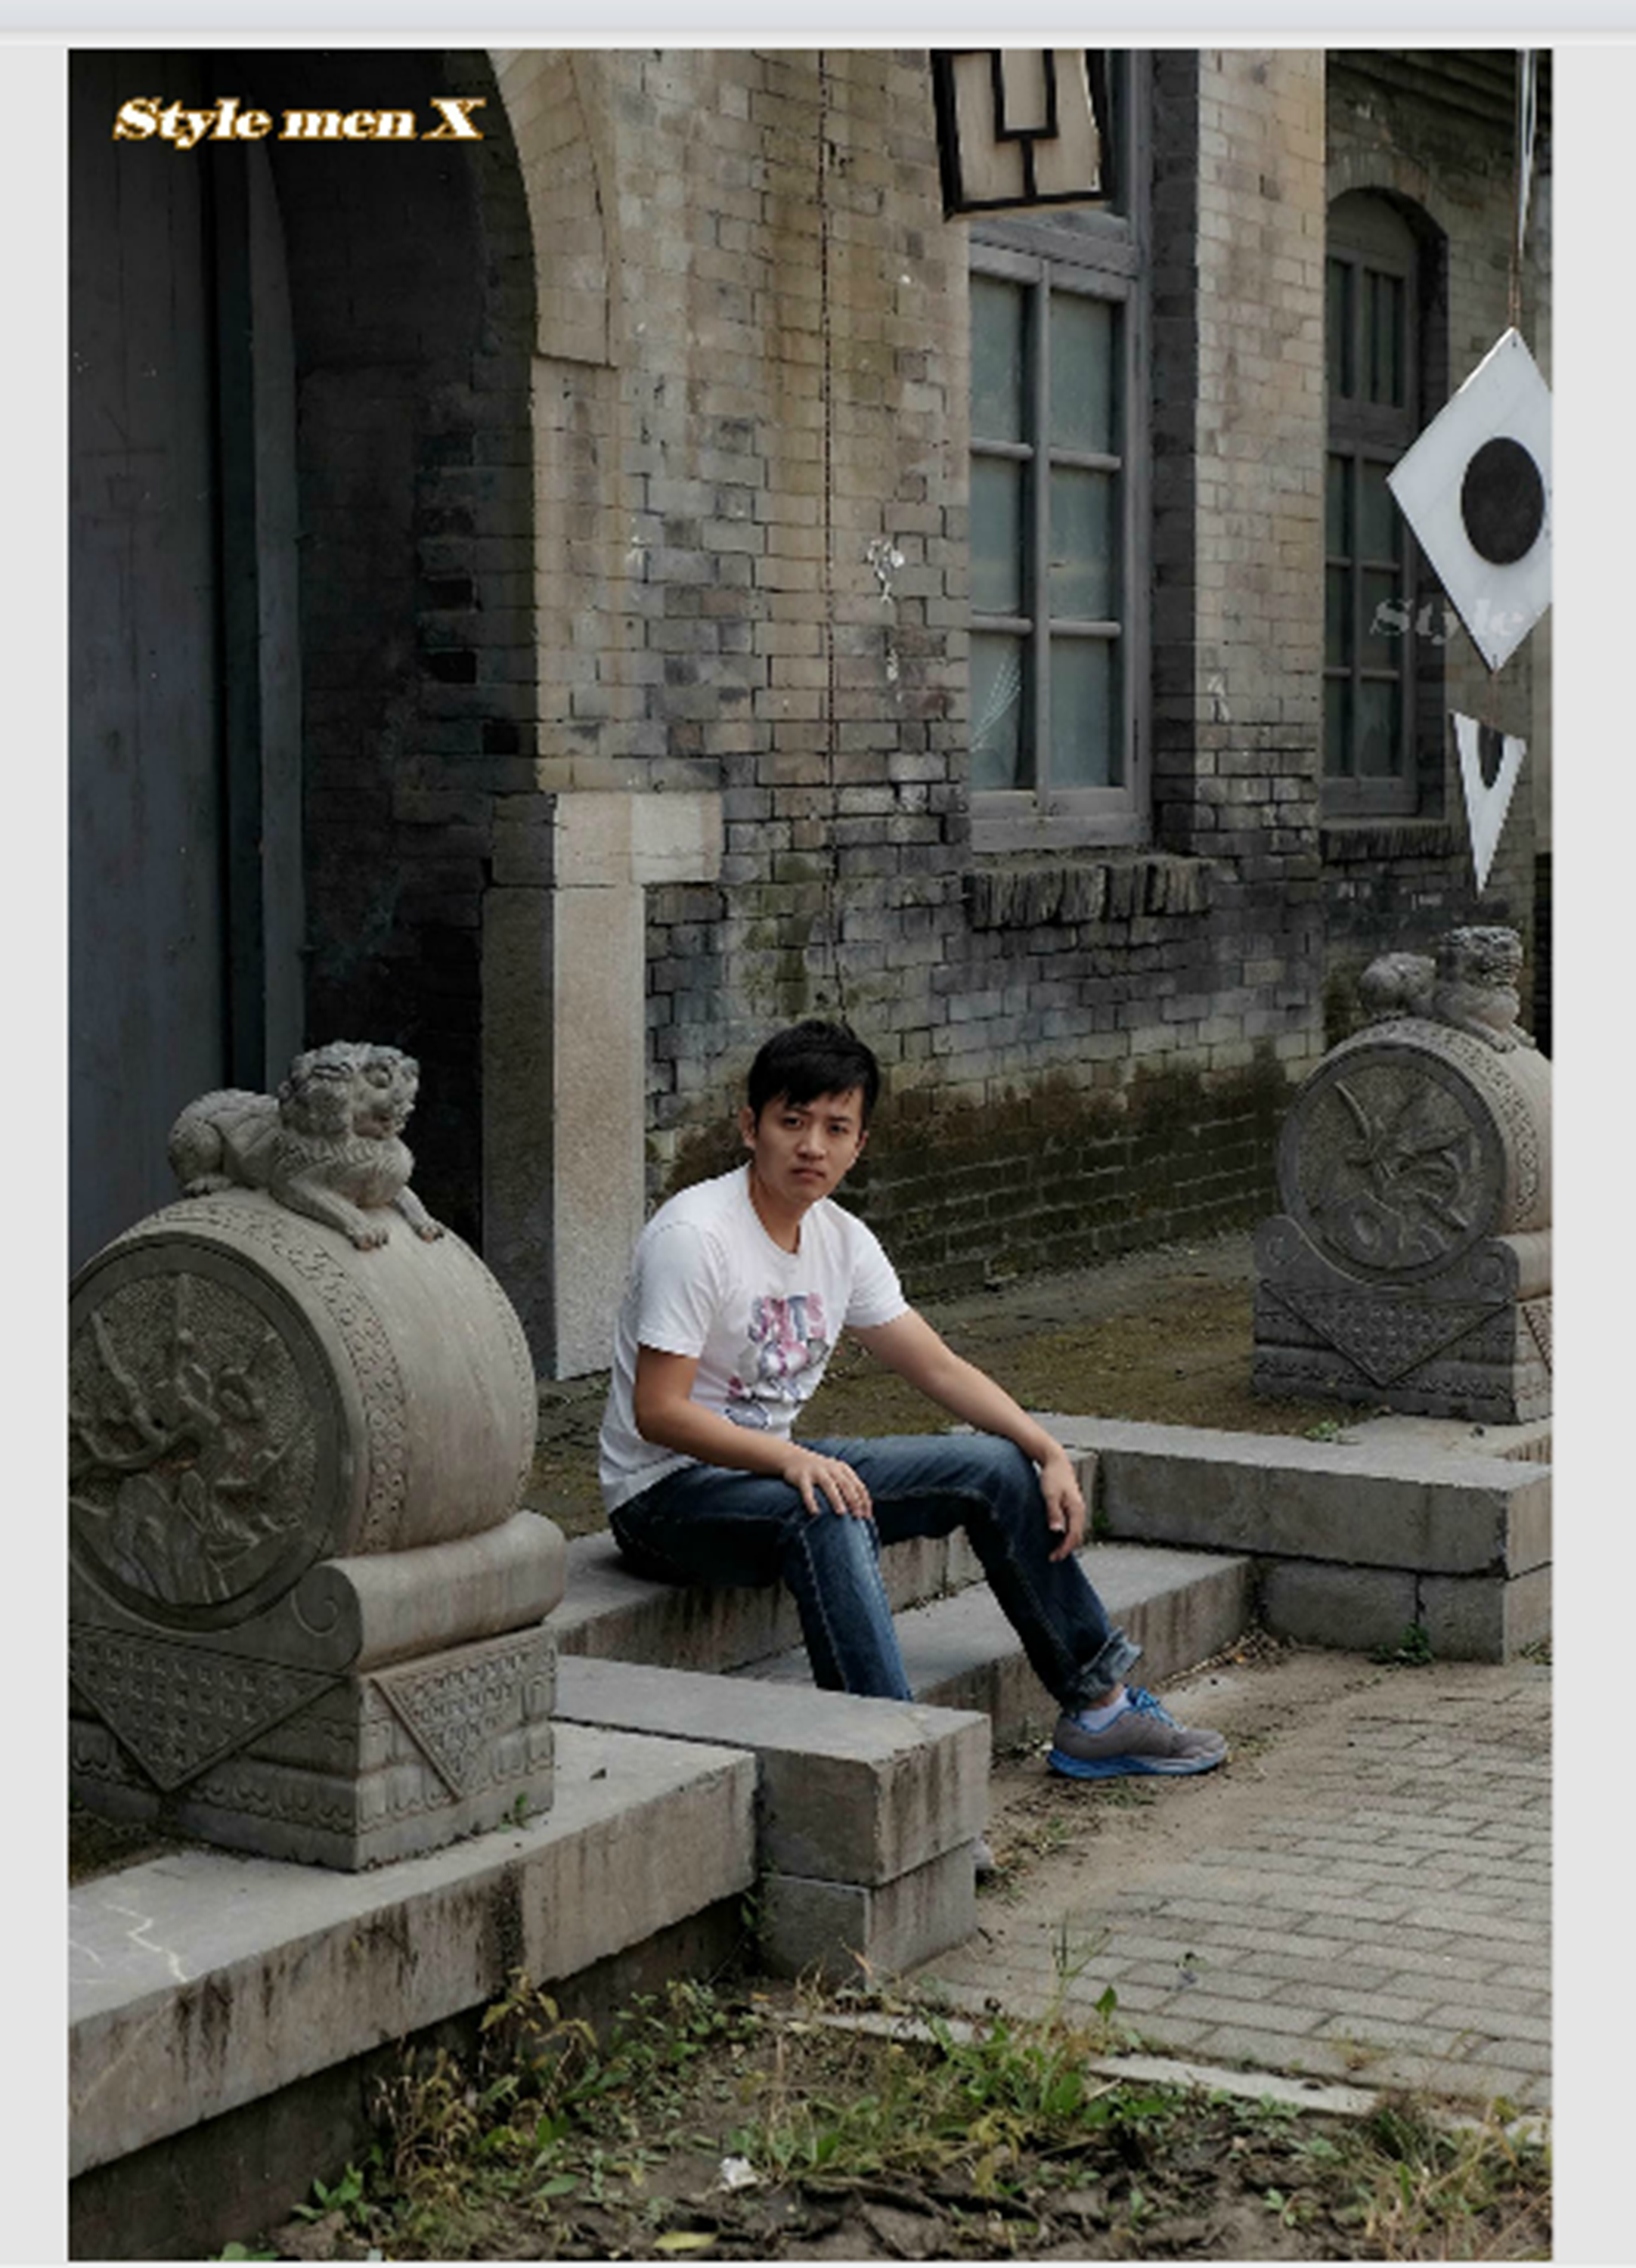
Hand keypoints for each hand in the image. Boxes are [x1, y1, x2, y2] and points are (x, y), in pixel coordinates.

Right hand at [780, 1446, 872, 1519]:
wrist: (793, 1457)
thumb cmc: (819, 1471)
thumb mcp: (835, 1473)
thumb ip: (846, 1485)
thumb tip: (860, 1509)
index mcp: (842, 1469)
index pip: (858, 1485)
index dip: (865, 1501)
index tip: (867, 1516)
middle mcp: (831, 1468)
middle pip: (846, 1484)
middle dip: (854, 1500)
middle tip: (858, 1516)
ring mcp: (816, 1471)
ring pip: (829, 1485)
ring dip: (836, 1499)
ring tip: (841, 1513)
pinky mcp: (802, 1476)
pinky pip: (807, 1490)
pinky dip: (811, 1501)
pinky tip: (815, 1512)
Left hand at [1039, 1446, 1085, 1561]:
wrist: (1056, 1461)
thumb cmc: (1052, 1476)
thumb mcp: (1050, 1495)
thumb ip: (1054, 1513)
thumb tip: (1056, 1531)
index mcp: (1077, 1509)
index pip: (1074, 1536)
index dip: (1064, 1549)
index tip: (1054, 1557)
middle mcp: (1080, 1510)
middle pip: (1077, 1536)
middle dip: (1066, 1549)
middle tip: (1053, 1557)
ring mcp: (1078, 1508)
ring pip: (1076, 1531)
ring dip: (1067, 1542)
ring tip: (1055, 1550)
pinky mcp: (1073, 1506)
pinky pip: (1073, 1525)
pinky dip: (1067, 1534)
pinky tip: (1058, 1536)